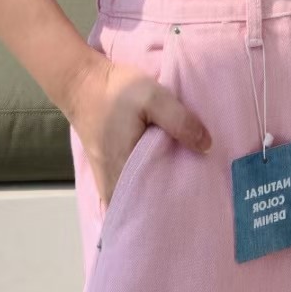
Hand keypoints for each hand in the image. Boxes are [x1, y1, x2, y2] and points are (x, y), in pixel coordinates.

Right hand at [69, 49, 211, 207]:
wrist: (83, 83)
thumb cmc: (115, 92)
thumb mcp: (153, 97)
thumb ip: (179, 120)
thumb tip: (207, 147)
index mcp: (124, 173)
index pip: (148, 208)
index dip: (171, 208)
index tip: (195, 205)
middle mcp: (113, 184)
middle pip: (143, 207)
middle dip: (167, 205)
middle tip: (196, 199)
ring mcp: (108, 179)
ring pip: (136, 199)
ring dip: (156, 196)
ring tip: (184, 189)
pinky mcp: (109, 170)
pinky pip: (129, 188)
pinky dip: (145, 186)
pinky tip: (164, 176)